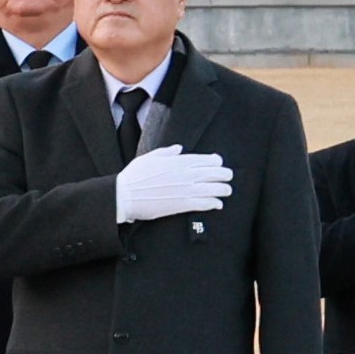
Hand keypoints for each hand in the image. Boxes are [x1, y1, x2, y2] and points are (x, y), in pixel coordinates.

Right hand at [112, 144, 234, 222]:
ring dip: (223, 189)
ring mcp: (185, 190)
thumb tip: (178, 148)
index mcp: (177, 161)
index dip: (215, 161)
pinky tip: (218, 204)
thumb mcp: (149, 157)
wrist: (125, 195)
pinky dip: (214, 203)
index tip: (219, 162)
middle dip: (224, 174)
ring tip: (227, 190)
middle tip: (229, 176)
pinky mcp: (182, 205)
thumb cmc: (134, 176)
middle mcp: (185, 174)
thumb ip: (166, 152)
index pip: (204, 159)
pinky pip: (204, 203)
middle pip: (212, 173)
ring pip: (212, 188)